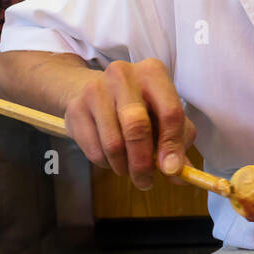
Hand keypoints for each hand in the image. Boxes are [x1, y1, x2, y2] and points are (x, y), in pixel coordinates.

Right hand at [63, 58, 196, 189]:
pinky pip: (94, 150)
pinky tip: (112, 158)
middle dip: (143, 163)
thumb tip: (178, 174)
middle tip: (146, 181)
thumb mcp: (164, 117)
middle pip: (137, 127)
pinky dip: (106, 163)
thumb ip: (177, 144)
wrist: (98, 93)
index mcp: (153, 73)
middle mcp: (123, 75)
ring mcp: (96, 90)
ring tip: (129, 168)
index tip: (171, 169)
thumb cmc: (140, 107)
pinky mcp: (76, 108)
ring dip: (124, 166)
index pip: (170, 112)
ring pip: (113, 144)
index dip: (172, 145)